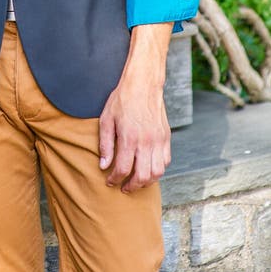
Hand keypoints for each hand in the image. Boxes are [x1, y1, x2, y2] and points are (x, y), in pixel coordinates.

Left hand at [98, 22, 172, 192]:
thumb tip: (104, 166)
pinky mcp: (166, 137)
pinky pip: (166, 161)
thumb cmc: (122, 99)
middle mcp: (146, 142)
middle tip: (124, 188)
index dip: (115, 179)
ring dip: (146, 181)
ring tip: (136, 181)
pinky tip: (148, 167)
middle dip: (132, 186)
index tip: (110, 181)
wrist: (143, 83)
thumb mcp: (106, 119)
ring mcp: (159, 140)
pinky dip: (158, 169)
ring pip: (157, 172)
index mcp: (129, 138)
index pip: (123, 169)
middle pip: (142, 176)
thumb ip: (105, 144)